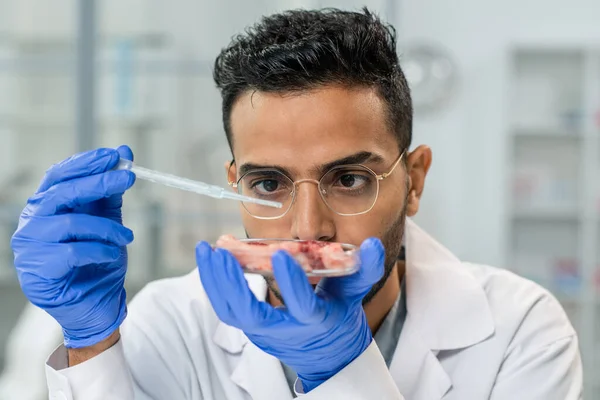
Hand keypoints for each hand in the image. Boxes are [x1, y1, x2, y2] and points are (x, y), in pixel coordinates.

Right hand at [10, 146, 135, 347]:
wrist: (96, 306)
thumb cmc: (98, 262)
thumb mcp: (109, 222)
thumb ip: (112, 192)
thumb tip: (124, 153)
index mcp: (46, 206)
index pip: (60, 174)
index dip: (86, 162)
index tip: (115, 154)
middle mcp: (33, 222)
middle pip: (63, 193)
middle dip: (99, 182)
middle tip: (128, 177)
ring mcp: (31, 247)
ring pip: (71, 223)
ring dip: (108, 228)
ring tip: (127, 238)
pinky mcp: (38, 270)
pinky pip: (73, 252)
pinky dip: (100, 251)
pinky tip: (112, 255)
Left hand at [195, 238, 383, 391]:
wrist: (327, 353)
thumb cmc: (340, 315)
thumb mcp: (355, 293)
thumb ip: (365, 268)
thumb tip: (374, 243)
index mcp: (315, 322)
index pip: (302, 306)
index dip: (292, 283)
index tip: (281, 253)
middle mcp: (285, 331)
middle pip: (252, 315)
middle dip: (234, 285)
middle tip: (222, 253)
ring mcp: (264, 333)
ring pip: (233, 313)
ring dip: (216, 282)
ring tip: (206, 250)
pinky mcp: (251, 329)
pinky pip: (228, 310)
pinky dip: (214, 286)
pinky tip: (208, 261)